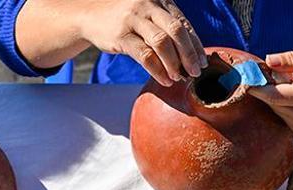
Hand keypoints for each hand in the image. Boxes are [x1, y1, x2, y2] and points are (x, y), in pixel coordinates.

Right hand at [75, 0, 206, 86]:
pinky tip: (164, 79)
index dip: (195, 44)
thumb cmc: (125, 19)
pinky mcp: (121, 35)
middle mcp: (148, 5)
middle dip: (189, 54)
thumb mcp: (148, 14)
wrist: (90, 16)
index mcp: (160, 0)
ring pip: (162, 43)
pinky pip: (145, 55)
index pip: (184, 23)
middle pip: (177, 31)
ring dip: (174, 63)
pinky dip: (157, 70)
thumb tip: (190, 54)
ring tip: (178, 77)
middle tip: (195, 72)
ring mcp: (134, 19)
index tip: (202, 62)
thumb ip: (166, 26)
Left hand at [247, 48, 292, 134]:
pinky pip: (279, 113)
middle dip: (265, 86)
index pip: (277, 96)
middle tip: (266, 70)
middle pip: (272, 101)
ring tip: (289, 81)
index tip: (244, 78)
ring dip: (273, 93)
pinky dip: (279, 101)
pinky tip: (291, 92)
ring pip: (274, 108)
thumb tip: (267, 60)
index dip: (258, 88)